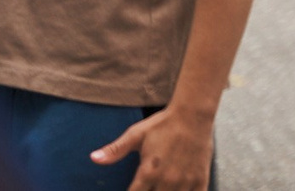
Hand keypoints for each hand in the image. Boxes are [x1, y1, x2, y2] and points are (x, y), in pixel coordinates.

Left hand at [94, 101, 212, 190]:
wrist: (194, 112)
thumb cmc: (163, 123)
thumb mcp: (136, 135)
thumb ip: (115, 150)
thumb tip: (93, 158)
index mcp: (148, 172)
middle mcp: (166, 180)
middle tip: (147, 188)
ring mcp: (185, 180)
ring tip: (160, 190)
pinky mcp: (200, 178)